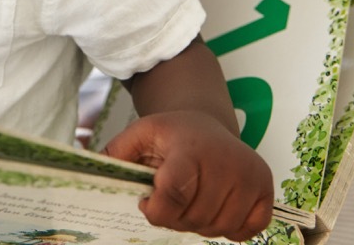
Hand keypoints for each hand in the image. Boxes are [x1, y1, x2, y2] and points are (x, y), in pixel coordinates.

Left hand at [103, 110, 273, 239]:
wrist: (209, 123)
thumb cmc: (172, 133)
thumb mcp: (140, 133)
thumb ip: (116, 152)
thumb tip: (88, 166)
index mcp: (191, 148)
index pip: (174, 196)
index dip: (156, 210)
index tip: (147, 202)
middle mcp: (226, 162)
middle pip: (194, 218)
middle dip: (175, 217)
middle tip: (170, 199)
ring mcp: (250, 177)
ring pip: (218, 228)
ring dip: (199, 223)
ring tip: (191, 200)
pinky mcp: (266, 190)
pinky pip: (246, 231)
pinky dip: (228, 227)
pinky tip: (215, 206)